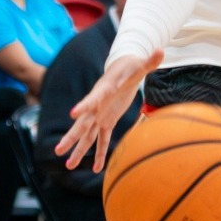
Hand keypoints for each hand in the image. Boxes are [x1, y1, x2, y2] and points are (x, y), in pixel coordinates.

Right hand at [57, 49, 162, 171]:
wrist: (123, 69)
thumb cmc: (131, 66)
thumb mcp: (140, 65)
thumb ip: (149, 61)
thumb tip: (161, 51)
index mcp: (103, 90)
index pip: (92, 98)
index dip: (84, 106)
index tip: (73, 114)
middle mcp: (97, 105)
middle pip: (82, 123)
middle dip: (71, 137)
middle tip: (58, 150)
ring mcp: (100, 115)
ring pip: (87, 135)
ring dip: (79, 150)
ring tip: (68, 166)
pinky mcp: (107, 121)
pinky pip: (102, 139)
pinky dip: (100, 154)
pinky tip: (96, 169)